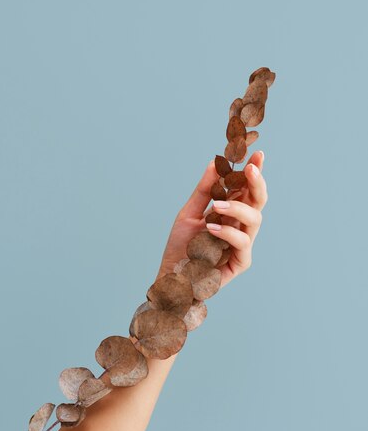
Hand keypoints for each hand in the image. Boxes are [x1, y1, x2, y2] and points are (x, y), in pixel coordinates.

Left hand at [155, 150, 267, 287]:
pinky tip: (212, 228)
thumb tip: (214, 162)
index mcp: (231, 212)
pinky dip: (228, 233)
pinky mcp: (240, 262)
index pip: (246, 188)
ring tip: (217, 206)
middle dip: (257, 183)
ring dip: (237, 208)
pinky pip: (242, 242)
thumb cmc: (181, 247)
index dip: (254, 171)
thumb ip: (204, 191)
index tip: (256, 153)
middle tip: (250, 168)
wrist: (172, 277)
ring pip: (255, 219)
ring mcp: (242, 244)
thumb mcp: (188, 213)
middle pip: (258, 201)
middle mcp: (240, 226)